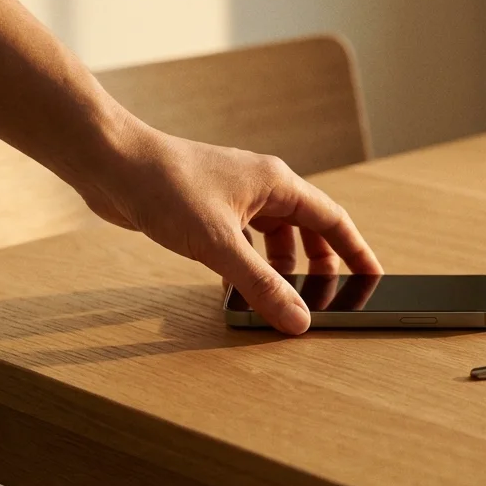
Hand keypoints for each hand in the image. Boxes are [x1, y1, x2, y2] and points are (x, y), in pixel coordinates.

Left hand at [74, 118, 382, 333]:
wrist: (111, 163)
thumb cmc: (165, 188)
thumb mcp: (219, 246)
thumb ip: (262, 286)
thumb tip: (298, 322)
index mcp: (277, 184)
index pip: (333, 220)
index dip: (356, 251)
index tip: (373, 278)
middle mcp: (262, 186)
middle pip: (307, 230)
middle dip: (319, 267)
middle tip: (326, 301)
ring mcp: (234, 196)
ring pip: (273, 237)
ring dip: (280, 269)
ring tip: (282, 301)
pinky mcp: (207, 209)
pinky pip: (243, 240)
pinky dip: (248, 265)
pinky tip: (238, 290)